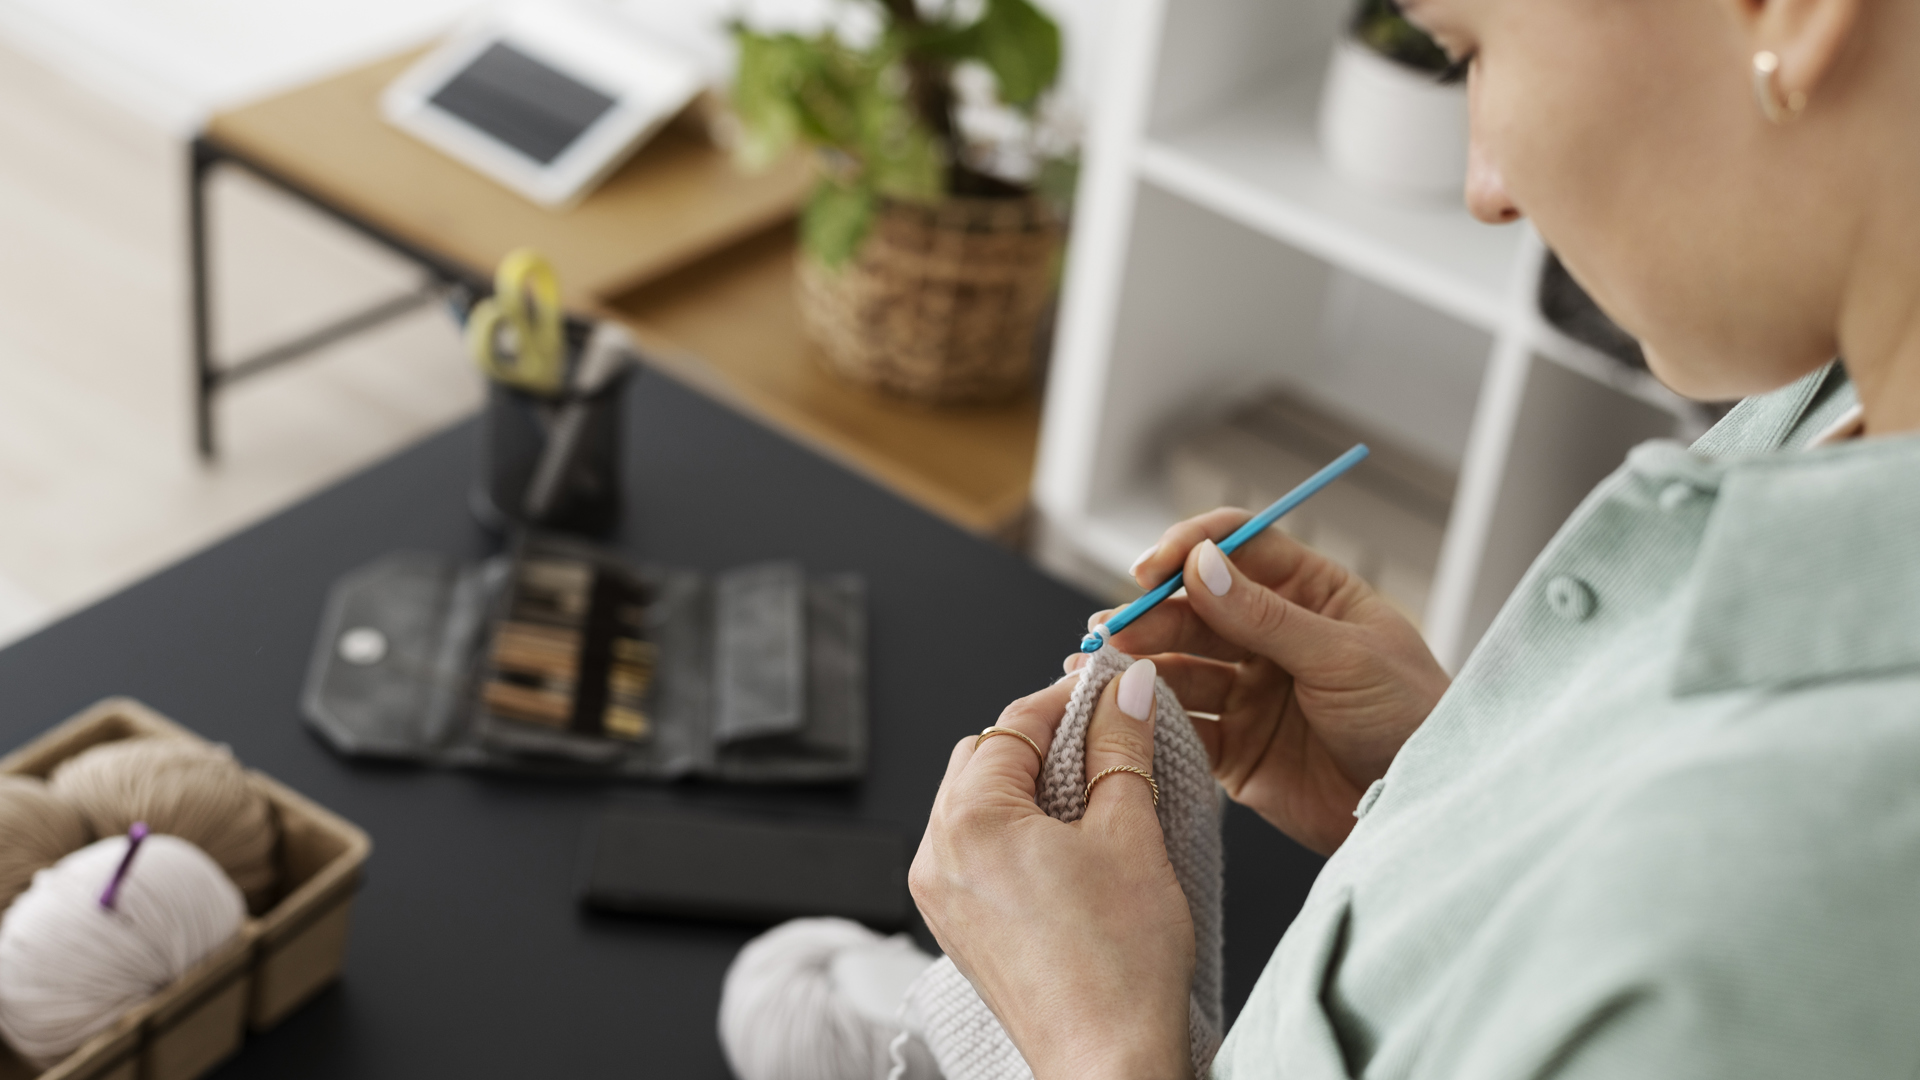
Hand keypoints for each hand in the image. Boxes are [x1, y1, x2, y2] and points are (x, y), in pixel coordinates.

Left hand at [911, 662, 1193, 1079]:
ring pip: (977, 804)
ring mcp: (940, 895)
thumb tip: (1122, 693)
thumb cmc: (1119, 964)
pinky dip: (1015, 834)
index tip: (1110, 693)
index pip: (1013, 723)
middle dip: (1043, 744)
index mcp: (969, 819)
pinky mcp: (957, 928)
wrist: (1109, 1062)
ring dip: (1029, 789)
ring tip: (1095, 798)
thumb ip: (1119, 748)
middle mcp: (937, 854)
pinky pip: (975, 853)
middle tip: (1107, 742)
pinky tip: (1069, 848)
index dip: (1068, 700)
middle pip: (984, 759)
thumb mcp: (1129, 831)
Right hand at [1081, 509, 1449, 854]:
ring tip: (1103, 666)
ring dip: (1142, 663)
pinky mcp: (1236, 749)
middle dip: (1155, 615)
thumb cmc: (1410, 719)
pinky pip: (1183, 726)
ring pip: (1182, 665)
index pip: (1239, 549)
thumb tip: (1200, 564)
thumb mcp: (1344, 657)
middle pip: (1198, 608)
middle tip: (1117, 630)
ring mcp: (1252, 693)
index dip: (1190, 549)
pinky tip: (1122, 710)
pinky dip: (1150, 717)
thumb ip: (1266, 616)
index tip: (1152, 569)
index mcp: (1312, 595)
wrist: (1421, 811)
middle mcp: (1274, 638)